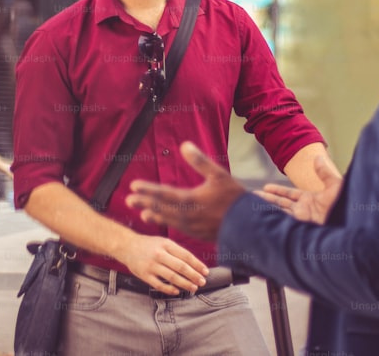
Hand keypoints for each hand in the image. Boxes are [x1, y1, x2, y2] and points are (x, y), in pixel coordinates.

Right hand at [115, 234, 208, 295]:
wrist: (127, 246)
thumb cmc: (149, 245)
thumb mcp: (163, 242)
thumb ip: (177, 251)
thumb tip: (195, 265)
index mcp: (166, 244)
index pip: (185, 255)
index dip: (197, 264)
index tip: (206, 272)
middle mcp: (159, 254)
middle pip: (180, 267)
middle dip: (193, 275)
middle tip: (202, 282)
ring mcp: (151, 265)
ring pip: (171, 277)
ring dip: (185, 283)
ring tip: (193, 288)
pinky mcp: (144, 275)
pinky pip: (159, 284)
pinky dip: (169, 289)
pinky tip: (177, 291)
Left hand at [126, 141, 247, 242]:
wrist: (249, 225)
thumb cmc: (234, 198)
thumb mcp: (218, 175)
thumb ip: (200, 160)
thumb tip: (184, 145)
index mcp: (191, 200)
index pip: (163, 194)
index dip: (147, 190)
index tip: (133, 186)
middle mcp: (188, 215)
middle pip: (161, 208)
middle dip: (144, 203)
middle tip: (128, 200)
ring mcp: (192, 227)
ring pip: (169, 220)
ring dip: (154, 215)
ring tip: (142, 214)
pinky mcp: (198, 234)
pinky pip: (178, 228)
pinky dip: (168, 224)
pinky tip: (166, 223)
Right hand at [255, 155, 341, 224]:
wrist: (350, 226)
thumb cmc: (345, 206)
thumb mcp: (335, 186)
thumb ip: (325, 172)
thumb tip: (318, 157)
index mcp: (309, 200)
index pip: (289, 194)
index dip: (277, 190)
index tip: (265, 187)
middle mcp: (303, 211)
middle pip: (281, 203)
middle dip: (267, 200)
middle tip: (252, 196)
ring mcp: (301, 221)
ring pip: (279, 213)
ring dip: (267, 209)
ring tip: (252, 206)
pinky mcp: (300, 230)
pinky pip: (283, 223)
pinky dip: (273, 219)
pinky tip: (263, 217)